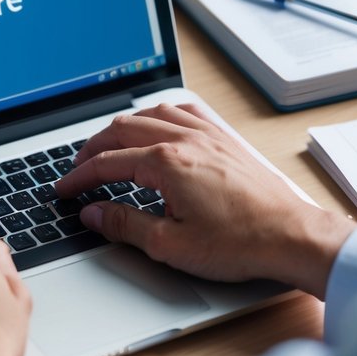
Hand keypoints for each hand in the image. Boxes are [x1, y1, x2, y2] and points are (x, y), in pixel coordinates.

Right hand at [55, 104, 355, 297]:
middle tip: (79, 169)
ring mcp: (207, 134)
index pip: (107, 164)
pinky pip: (185, 110)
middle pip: (122, 130)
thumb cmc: (240, 243)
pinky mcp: (225, 139)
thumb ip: (125, 224)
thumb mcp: (171, 245)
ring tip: (109, 146)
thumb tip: (94, 213)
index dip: (79, 178)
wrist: (291, 236)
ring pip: (151, 113)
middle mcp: (185, 139)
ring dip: (123, 127)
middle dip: (93, 149)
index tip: (65, 190)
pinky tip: (158, 123)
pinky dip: (161, 113)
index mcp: (166, 163)